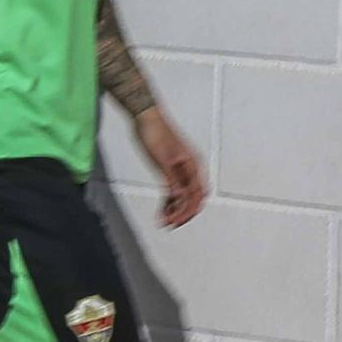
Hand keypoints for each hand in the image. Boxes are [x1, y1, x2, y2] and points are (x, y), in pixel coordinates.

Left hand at [135, 108, 206, 227]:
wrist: (144, 116)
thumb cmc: (154, 132)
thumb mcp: (162, 158)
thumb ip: (171, 179)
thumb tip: (179, 197)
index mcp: (193, 164)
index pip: (196, 194)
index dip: (187, 210)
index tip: (175, 221)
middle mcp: (190, 168)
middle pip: (193, 198)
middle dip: (183, 213)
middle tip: (170, 225)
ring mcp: (181, 169)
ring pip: (183, 195)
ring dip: (175, 209)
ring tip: (163, 221)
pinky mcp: (170, 168)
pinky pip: (174, 189)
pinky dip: (169, 200)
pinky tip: (162, 210)